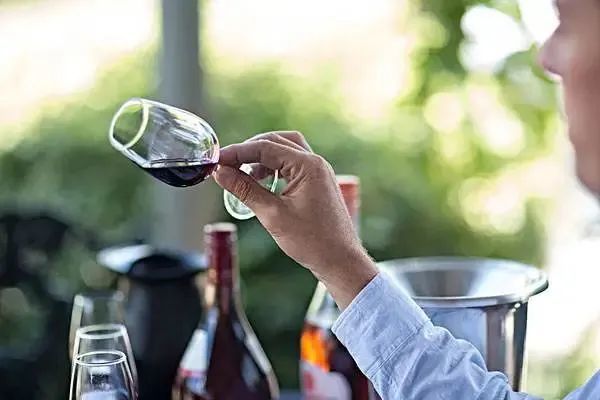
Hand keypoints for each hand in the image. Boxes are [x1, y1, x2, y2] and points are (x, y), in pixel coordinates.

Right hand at [213, 131, 377, 307]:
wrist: (340, 261)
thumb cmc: (312, 241)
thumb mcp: (272, 214)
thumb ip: (245, 189)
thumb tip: (221, 173)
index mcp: (308, 166)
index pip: (265, 147)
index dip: (237, 152)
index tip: (216, 161)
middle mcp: (316, 163)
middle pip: (276, 142)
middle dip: (250, 151)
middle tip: (227, 165)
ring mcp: (318, 172)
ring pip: (285, 151)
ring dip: (262, 159)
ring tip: (243, 175)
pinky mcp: (317, 183)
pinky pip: (292, 165)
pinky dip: (274, 169)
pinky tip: (262, 184)